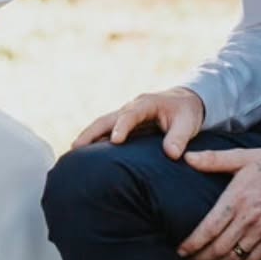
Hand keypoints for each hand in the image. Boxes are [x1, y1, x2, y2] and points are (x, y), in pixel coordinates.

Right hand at [71, 88, 205, 159]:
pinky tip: (85, 156)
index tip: (115, 141)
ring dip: (88, 137)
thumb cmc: (186, 113)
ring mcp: (124, 116)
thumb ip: (179, 137)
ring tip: (73, 155)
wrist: (184, 102)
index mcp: (145, 104)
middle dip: (91, 132)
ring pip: (102, 125)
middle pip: (106, 119)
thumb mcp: (188, 123)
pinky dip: (95, 141)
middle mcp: (130, 108)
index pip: (130, 115)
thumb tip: (172, 154)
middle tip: (76, 148)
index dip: (122, 127)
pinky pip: (105, 132)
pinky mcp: (123, 125)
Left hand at [177, 147, 260, 259]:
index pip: (210, 229)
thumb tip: (187, 157)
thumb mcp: (242, 156)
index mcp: (238, 199)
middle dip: (198, 259)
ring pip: (233, 258)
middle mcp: (249, 219)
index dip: (192, 244)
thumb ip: (213, 159)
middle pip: (218, 249)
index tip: (179, 250)